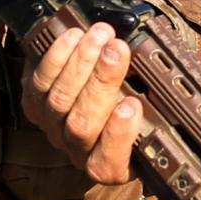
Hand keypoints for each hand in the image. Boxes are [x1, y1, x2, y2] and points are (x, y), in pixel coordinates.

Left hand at [20, 21, 144, 183]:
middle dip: (101, 82)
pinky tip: (73, 37)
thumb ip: (155, 105)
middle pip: (82, 124)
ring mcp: (53, 128)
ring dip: (81, 62)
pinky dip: (56, 57)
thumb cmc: (133, 109)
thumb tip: (166, 76)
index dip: (118, 135)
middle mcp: (78, 150)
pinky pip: (38, 84)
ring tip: (99, 35)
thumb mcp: (153, 114)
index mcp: (112, 164)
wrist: (95, 98)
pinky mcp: (34, 105)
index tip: (132, 105)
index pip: (109, 164)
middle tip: (117, 50)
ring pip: (60, 101)